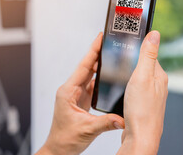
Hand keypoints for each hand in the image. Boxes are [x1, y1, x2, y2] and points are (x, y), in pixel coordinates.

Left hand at [37, 33, 124, 154]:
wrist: (59, 149)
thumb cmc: (65, 139)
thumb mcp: (87, 129)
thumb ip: (106, 122)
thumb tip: (122, 118)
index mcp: (68, 91)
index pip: (83, 67)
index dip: (92, 51)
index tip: (99, 38)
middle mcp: (71, 90)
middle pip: (87, 67)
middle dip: (98, 54)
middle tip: (110, 42)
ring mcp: (77, 94)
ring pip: (90, 75)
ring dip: (100, 66)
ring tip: (112, 55)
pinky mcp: (81, 99)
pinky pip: (92, 84)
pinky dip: (101, 78)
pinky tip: (109, 75)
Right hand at [118, 31, 167, 154]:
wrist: (140, 137)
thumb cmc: (142, 111)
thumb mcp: (142, 76)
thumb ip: (148, 55)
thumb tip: (155, 34)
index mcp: (159, 75)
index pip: (149, 54)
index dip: (137, 48)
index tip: (127, 42)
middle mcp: (157, 84)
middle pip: (143, 66)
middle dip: (131, 62)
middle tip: (119, 61)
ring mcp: (150, 95)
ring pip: (138, 78)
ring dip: (129, 76)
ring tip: (119, 77)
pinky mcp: (142, 104)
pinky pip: (135, 89)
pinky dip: (128, 87)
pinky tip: (122, 91)